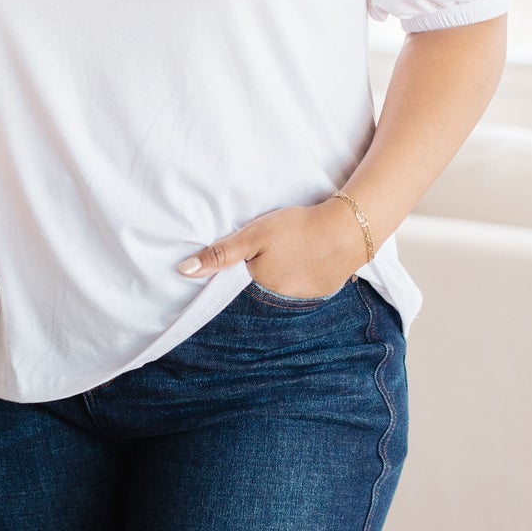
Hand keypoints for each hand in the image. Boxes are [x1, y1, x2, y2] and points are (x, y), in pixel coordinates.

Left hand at [177, 198, 367, 297]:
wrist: (347, 230)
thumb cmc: (296, 229)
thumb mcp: (253, 236)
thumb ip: (220, 254)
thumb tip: (184, 272)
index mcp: (259, 287)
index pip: (238, 288)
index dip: (237, 274)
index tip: (244, 261)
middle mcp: (278, 301)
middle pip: (260, 289)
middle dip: (260, 275)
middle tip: (272, 251)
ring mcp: (303, 299)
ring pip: (282, 289)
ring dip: (283, 277)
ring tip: (290, 254)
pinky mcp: (322, 292)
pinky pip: (304, 287)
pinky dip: (302, 277)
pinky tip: (307, 260)